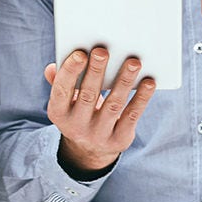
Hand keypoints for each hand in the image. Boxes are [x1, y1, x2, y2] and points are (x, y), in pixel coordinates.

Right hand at [43, 47, 154, 175]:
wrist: (90, 150)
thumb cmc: (78, 112)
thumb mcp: (64, 101)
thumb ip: (59, 82)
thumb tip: (52, 68)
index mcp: (58, 113)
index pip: (61, 90)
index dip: (70, 71)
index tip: (80, 53)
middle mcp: (76, 126)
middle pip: (88, 95)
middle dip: (96, 71)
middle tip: (103, 51)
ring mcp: (98, 135)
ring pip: (113, 105)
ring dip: (124, 81)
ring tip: (133, 62)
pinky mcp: (119, 139)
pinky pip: (131, 116)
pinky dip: (141, 98)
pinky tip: (148, 82)